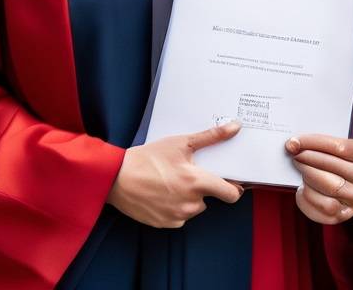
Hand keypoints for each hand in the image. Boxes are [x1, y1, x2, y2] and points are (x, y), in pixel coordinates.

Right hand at [107, 122, 243, 227]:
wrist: (118, 178)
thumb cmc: (149, 158)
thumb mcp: (182, 142)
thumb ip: (211, 136)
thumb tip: (235, 127)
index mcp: (197, 182)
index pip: (231, 194)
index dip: (234, 188)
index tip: (231, 181)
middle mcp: (190, 203)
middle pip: (210, 198)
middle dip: (203, 188)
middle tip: (188, 173)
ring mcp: (177, 216)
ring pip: (194, 207)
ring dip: (189, 198)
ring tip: (172, 181)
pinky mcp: (165, 224)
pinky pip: (179, 216)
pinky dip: (176, 206)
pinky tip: (163, 193)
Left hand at [286, 134, 352, 224]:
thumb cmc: (341, 159)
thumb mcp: (339, 146)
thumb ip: (319, 144)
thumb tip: (293, 144)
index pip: (337, 147)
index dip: (312, 143)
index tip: (293, 142)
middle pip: (332, 168)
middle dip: (307, 160)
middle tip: (293, 155)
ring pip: (328, 188)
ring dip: (308, 178)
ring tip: (301, 171)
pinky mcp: (346, 215)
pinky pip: (322, 209)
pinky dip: (306, 198)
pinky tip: (301, 190)